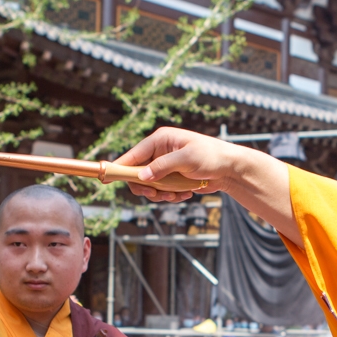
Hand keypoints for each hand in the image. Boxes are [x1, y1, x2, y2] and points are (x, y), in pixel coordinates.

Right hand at [112, 127, 244, 202]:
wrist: (230, 169)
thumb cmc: (211, 156)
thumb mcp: (186, 159)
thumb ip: (162, 167)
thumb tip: (142, 176)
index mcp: (160, 140)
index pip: (132, 155)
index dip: (118, 167)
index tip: (106, 178)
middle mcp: (159, 152)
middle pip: (137, 174)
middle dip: (146, 187)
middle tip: (156, 195)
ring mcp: (165, 166)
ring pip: (149, 186)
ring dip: (160, 194)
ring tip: (177, 194)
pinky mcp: (171, 178)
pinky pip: (161, 191)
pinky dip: (170, 196)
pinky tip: (186, 194)